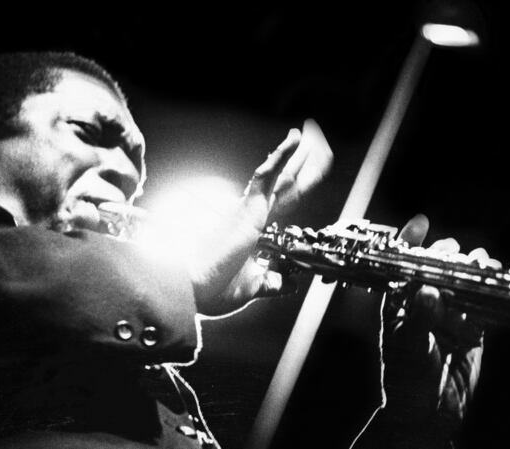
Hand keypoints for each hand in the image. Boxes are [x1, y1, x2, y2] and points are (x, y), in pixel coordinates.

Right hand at [193, 120, 332, 315]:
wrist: (192, 291)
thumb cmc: (213, 289)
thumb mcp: (255, 287)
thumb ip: (273, 281)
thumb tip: (291, 282)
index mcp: (256, 229)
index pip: (285, 197)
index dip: (301, 179)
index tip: (315, 163)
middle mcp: (254, 214)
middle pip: (287, 182)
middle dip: (303, 161)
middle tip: (317, 139)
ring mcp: (250, 210)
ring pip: (281, 176)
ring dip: (297, 154)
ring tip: (310, 133)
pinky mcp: (247, 210)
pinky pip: (265, 177)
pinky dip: (280, 157)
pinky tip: (294, 140)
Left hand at [377, 214, 494, 434]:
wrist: (426, 416)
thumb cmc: (405, 381)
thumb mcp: (408, 348)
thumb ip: (420, 320)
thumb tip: (430, 293)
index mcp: (400, 300)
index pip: (404, 262)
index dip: (412, 239)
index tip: (423, 222)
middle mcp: (425, 301)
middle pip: (441, 266)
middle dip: (452, 257)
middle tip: (463, 259)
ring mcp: (451, 313)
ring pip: (467, 281)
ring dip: (477, 272)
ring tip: (486, 268)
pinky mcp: (475, 328)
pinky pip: (488, 305)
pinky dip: (498, 293)